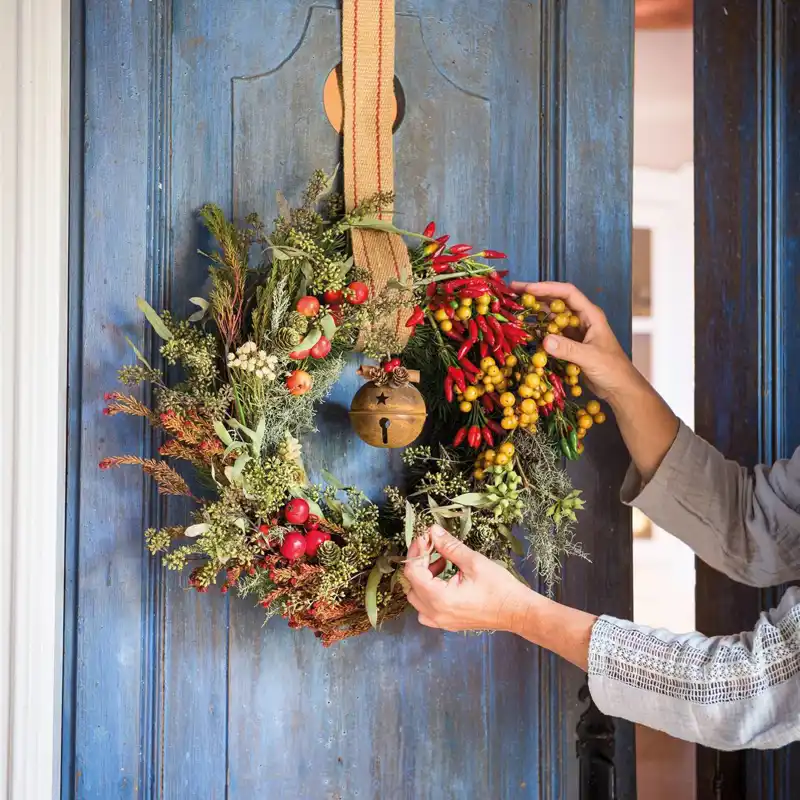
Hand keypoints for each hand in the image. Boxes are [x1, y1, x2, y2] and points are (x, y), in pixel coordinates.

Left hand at [404, 525, 537, 631]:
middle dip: (419, 562)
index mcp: (439, 598)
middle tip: (433, 547)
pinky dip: (429, 592)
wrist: (517, 611)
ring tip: (442, 562)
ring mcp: (441, 621)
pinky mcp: (448, 622)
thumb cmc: (499, 588)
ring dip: (424, 577)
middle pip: (411, 584)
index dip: (417, 551)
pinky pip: (427, 609)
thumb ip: (449, 547)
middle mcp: (435, 613)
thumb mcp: (473, 562)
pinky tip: (444, 579)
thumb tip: (433, 532)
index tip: (426, 537)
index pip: (413, 572)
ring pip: (417, 597)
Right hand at [513, 281, 677, 481]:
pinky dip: (539, 329)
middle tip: (514, 291)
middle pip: (557, 300)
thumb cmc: (613, 370)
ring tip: (516, 307)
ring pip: (553, 316)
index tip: (527, 289)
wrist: (620, 388)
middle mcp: (582, 319)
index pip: (567, 293)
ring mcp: (576, 332)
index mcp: (591, 315)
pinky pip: (552, 332)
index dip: (546, 288)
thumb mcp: (590, 358)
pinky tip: (526, 329)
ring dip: (535, 311)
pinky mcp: (571, 344)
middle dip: (536, 295)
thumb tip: (544, 340)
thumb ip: (568, 349)